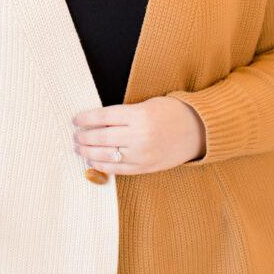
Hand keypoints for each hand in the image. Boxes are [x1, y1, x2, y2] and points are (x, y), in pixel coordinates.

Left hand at [72, 96, 206, 174]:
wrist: (198, 129)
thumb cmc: (170, 112)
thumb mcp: (146, 104)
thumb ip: (123, 114)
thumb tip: (95, 121)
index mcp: (139, 114)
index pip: (103, 116)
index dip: (86, 119)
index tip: (75, 120)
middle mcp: (140, 135)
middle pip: (102, 137)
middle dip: (84, 137)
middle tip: (75, 136)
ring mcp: (143, 154)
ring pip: (108, 155)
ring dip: (89, 152)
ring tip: (79, 149)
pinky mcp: (147, 167)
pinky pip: (120, 169)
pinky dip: (103, 166)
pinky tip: (92, 162)